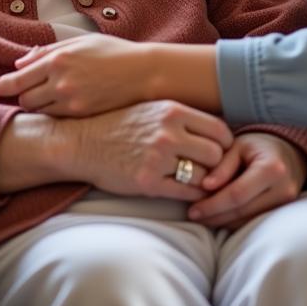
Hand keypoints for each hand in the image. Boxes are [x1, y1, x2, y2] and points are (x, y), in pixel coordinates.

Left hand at [0, 35, 150, 115]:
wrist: (143, 73)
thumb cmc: (111, 52)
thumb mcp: (78, 42)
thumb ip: (46, 52)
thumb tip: (19, 62)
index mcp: (57, 60)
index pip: (14, 81)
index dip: (5, 86)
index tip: (4, 86)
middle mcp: (60, 82)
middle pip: (23, 100)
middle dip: (23, 96)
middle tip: (31, 90)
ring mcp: (71, 102)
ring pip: (38, 112)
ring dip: (39, 106)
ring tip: (50, 97)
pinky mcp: (82, 116)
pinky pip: (55, 119)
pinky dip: (54, 114)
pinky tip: (64, 105)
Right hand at [70, 100, 233, 201]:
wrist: (81, 142)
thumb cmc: (118, 124)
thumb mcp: (151, 108)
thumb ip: (181, 116)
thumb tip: (216, 128)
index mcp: (172, 110)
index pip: (220, 129)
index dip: (225, 143)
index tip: (217, 150)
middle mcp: (168, 132)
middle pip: (217, 154)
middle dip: (216, 165)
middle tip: (209, 169)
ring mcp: (158, 158)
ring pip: (205, 176)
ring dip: (204, 182)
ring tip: (195, 180)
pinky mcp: (148, 182)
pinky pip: (186, 194)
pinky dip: (192, 196)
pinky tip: (185, 191)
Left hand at [187, 133, 306, 229]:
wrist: (288, 152)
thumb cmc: (258, 145)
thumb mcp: (238, 146)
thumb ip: (222, 165)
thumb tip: (205, 187)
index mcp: (271, 169)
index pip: (237, 194)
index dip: (213, 204)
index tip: (192, 209)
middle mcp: (283, 190)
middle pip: (242, 211)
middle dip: (215, 215)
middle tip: (192, 215)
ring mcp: (286, 205)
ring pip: (248, 220)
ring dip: (222, 221)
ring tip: (201, 216)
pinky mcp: (283, 213)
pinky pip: (254, 221)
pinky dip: (234, 220)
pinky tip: (218, 216)